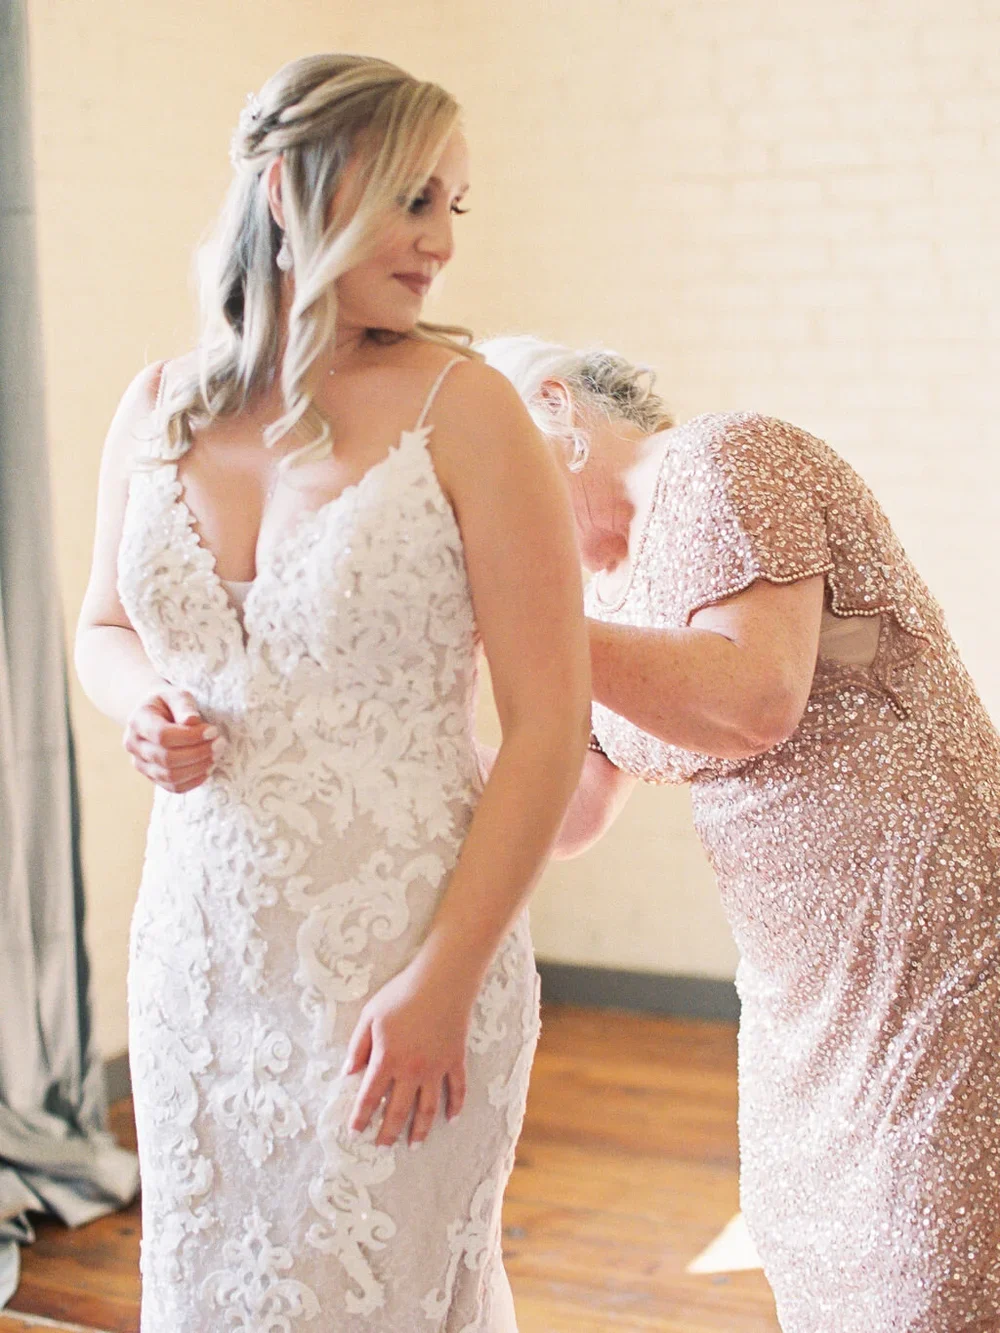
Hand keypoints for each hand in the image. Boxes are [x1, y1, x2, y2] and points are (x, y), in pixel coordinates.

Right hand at [123, 687, 221, 792]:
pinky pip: (174, 787)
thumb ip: (184, 705)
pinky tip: (208, 767)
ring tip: (216, 755)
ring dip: (199, 768)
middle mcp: (134, 746)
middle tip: (220, 743)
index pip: (162, 736)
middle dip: (199, 753)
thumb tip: (192, 721)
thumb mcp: (175, 695)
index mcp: (138, 721)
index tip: (213, 731)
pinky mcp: (153, 777)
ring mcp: (141, 764)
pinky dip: (195, 781)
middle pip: (167, 759)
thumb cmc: (168, 703)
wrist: (155, 715)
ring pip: (170, 776)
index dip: (191, 736)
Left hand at [342, 953, 472, 1148]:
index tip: (355, 1132)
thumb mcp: (370, 1016)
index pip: (369, 1097)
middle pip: (398, 1110)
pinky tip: (451, 1119)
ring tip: (414, 1144)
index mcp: (387, 1060)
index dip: (360, 1117)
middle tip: (382, 1147)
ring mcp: (437, 1068)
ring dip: (421, 1130)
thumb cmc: (401, 994)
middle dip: (388, 1133)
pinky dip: (455, 1106)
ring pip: (428, 1108)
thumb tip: (347, 1073)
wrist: (442, 980)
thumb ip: (357, 1046)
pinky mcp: (455, 1060)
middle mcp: (412, 1071)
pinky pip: (457, 1090)